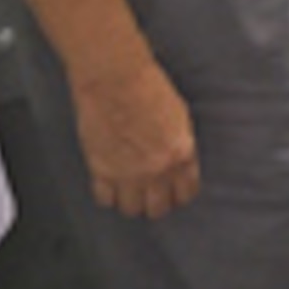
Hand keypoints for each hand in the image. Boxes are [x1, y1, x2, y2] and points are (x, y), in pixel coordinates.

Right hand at [70, 58, 198, 219]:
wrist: (116, 79)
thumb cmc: (149, 88)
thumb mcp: (180, 117)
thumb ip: (180, 145)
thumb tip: (180, 164)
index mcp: (182, 153)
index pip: (187, 192)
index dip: (180, 195)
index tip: (174, 193)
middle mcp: (158, 169)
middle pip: (159, 208)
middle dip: (156, 203)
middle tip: (150, 195)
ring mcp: (128, 173)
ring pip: (131, 210)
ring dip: (131, 202)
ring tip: (129, 191)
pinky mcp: (101, 170)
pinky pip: (105, 199)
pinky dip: (107, 195)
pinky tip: (110, 184)